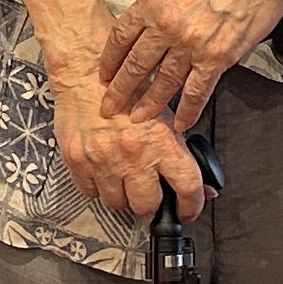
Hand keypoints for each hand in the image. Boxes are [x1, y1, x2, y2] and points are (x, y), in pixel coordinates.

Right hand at [52, 77, 210, 221]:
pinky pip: (90, 193)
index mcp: (160, 143)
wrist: (86, 72)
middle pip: (147, 205)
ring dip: (123, 195)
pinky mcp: (78, 162)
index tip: (188, 211)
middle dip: (151, 201)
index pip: (187, 188)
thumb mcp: (164, 117)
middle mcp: (132, 156)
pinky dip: (98, 187)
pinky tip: (104, 170)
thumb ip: (182, 153)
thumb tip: (204, 188)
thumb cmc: (127, 88)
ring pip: (117, 203)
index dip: (191, 206)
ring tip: (124, 177)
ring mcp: (103, 161)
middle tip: (149, 190)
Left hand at [99, 0, 282, 129]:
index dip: (109, 61)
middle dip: (119, 91)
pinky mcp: (216, 58)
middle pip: (134, 66)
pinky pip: (196, 92)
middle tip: (109, 107)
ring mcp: (190, 44)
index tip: (104, 74)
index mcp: (152, 3)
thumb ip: (159, 5)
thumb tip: (148, 25)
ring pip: (162, 83)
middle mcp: (166, 25)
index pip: (120, 37)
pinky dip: (188, 111)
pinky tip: (181, 124)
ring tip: (138, 119)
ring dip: (148, 105)